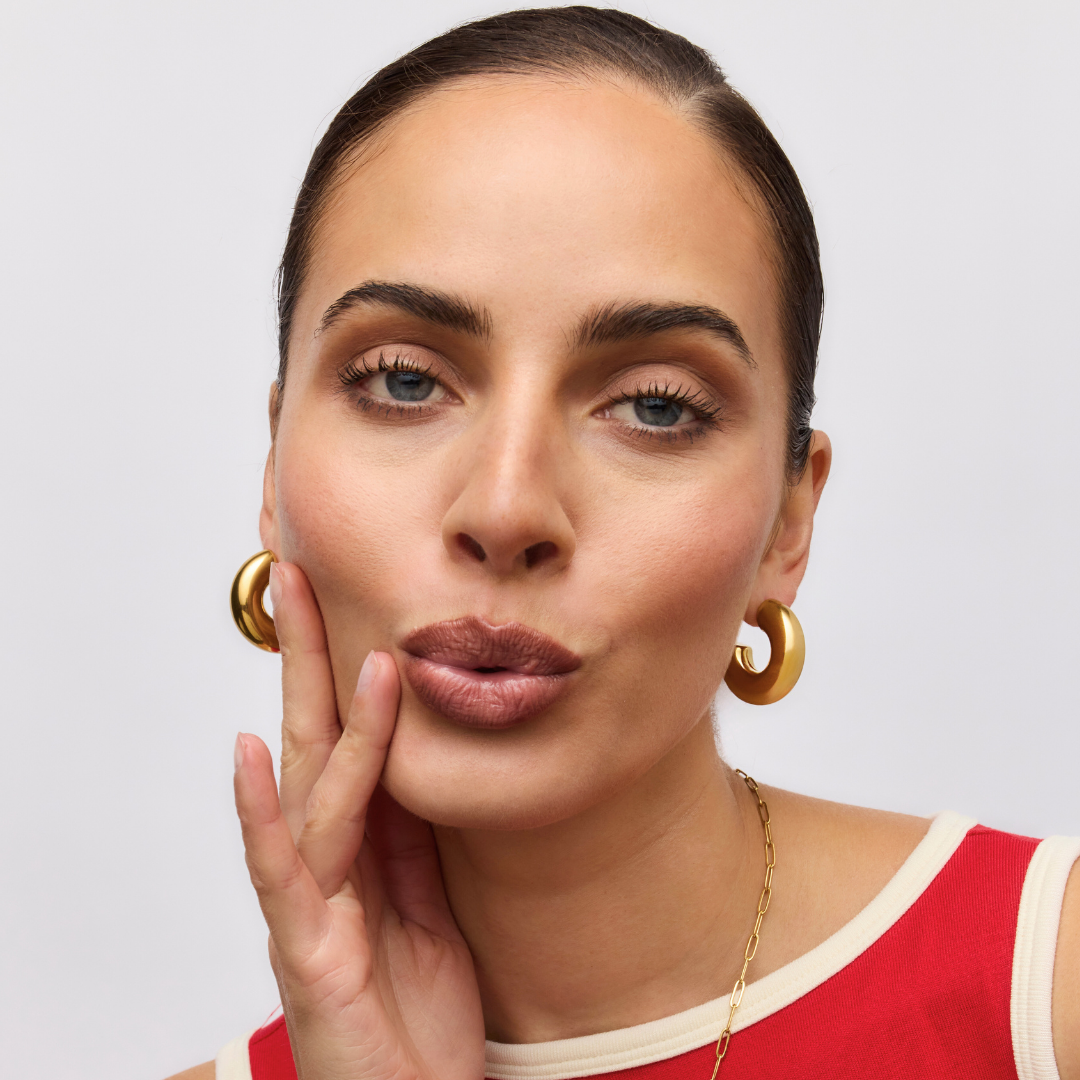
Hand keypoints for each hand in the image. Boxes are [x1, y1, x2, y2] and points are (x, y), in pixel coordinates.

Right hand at [234, 561, 485, 1079]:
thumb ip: (412, 838)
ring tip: (331, 638)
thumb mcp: (430, 906)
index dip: (339, 668)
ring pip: (312, 792)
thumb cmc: (418, 1022)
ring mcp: (309, 908)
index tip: (343, 597)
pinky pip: (283, 875)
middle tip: (301, 574)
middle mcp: (320, 868)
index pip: (343, 741)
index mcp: (356, 853)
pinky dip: (261, 814)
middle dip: (308, 657)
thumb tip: (414, 761)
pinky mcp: (310, 955)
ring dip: (323, 713)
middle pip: (312, 742)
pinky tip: (248, 757)